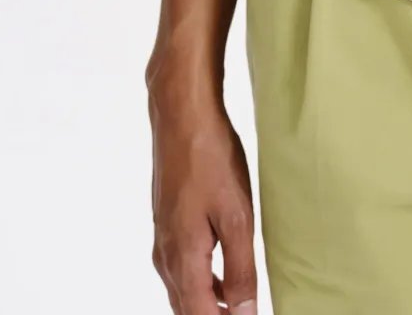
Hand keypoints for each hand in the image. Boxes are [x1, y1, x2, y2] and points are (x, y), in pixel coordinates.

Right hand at [148, 76, 258, 314]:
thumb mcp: (236, 216)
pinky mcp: (169, 224)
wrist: (182, 116)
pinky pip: (183, 270)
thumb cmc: (210, 160)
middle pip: (187, 310)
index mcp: (182, 260)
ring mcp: (164, 240)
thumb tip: (244, 314)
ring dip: (209, 305)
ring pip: (184, 291)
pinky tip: (227, 277)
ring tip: (241, 305)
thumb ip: (240, 268)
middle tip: (247, 313)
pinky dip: (204, 284)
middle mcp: (166, 257)